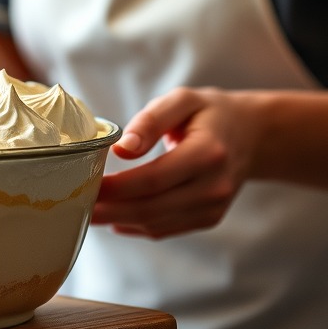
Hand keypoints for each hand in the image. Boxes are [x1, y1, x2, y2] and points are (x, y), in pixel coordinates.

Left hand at [91, 86, 262, 238]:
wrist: (252, 135)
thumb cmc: (208, 113)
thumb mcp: (182, 100)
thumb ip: (150, 120)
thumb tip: (122, 150)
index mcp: (208, 153)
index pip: (155, 178)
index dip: (118, 186)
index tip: (86, 183)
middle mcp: (214, 186)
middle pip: (153, 207)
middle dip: (111, 209)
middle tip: (76, 204)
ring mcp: (214, 207)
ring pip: (158, 223)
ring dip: (119, 221)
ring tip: (87, 211)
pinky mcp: (209, 218)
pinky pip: (167, 228)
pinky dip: (137, 226)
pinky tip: (113, 220)